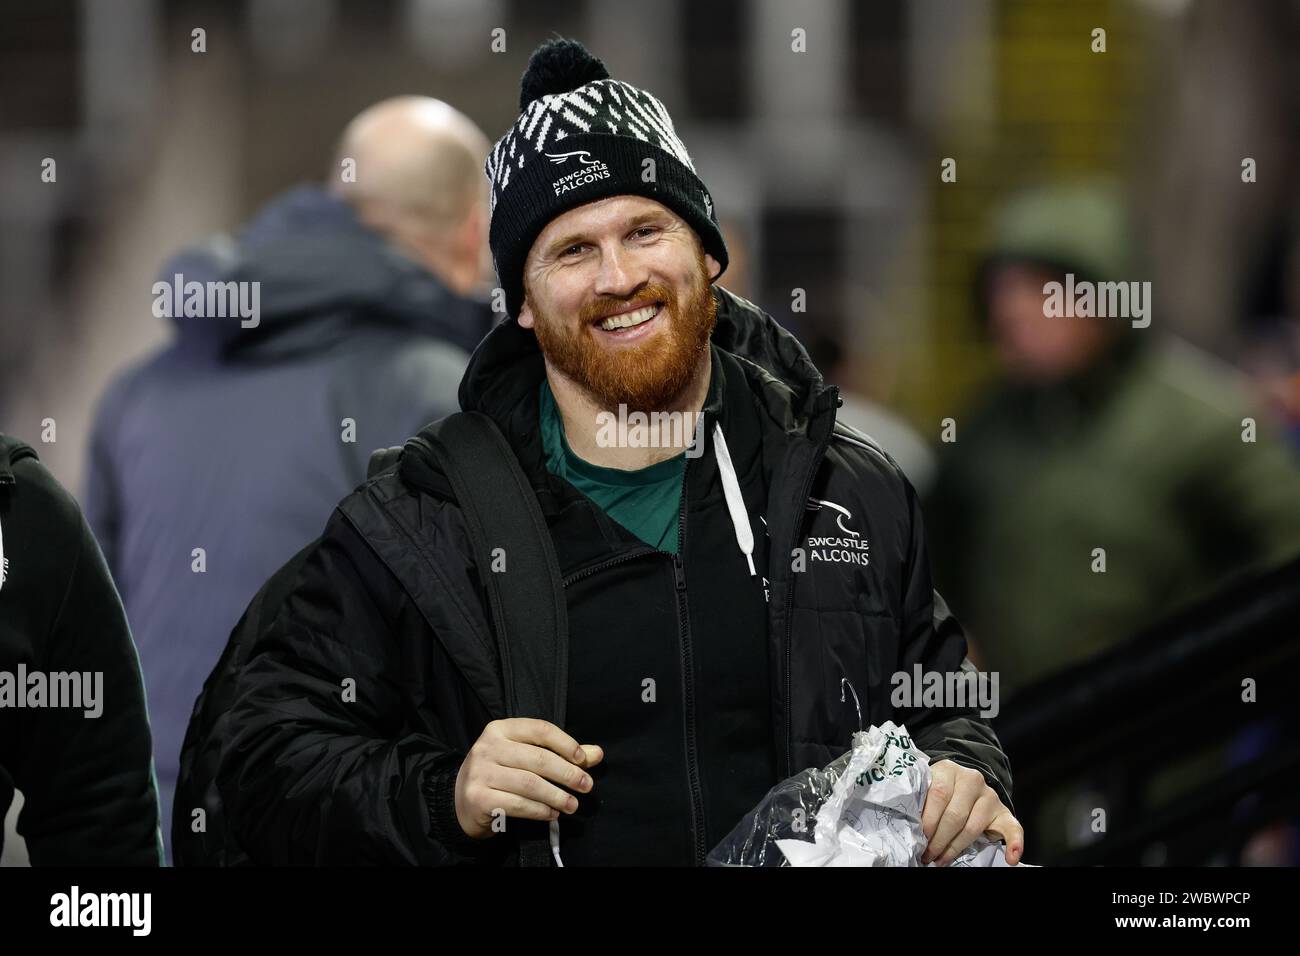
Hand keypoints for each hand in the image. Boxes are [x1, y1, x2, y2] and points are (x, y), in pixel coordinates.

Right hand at [454, 718, 602, 839]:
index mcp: (501, 729)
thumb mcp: (524, 755)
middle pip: (537, 758)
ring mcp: (481, 773)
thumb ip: (560, 753)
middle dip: (567, 774)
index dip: (566, 743)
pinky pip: (517, 804)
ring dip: (556, 796)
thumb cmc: (500, 773)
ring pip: (529, 784)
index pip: (540, 729)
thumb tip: (596, 754)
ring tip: (572, 805)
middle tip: (586, 786)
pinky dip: (539, 810)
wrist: (460, 800)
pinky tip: (552, 813)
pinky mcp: (478, 798)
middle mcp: (488, 747)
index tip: (584, 760)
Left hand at [920, 759, 1023, 864]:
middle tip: (928, 855)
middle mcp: (972, 780)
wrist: (963, 782)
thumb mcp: (927, 786)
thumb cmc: (940, 789)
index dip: (928, 820)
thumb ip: (921, 800)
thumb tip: (909, 827)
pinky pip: (1013, 828)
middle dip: (939, 840)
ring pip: (972, 827)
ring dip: (956, 848)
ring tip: (941, 860)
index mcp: (948, 770)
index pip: (938, 795)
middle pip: (955, 815)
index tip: (919, 839)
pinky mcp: (1004, 811)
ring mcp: (989, 796)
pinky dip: (1015, 844)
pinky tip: (1011, 858)